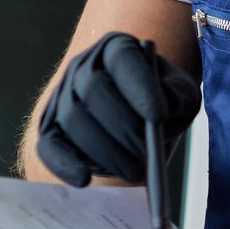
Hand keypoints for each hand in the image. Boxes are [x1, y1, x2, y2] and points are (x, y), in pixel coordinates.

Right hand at [35, 31, 198, 185]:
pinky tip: (85, 180)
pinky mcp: (50, 130)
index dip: (139, 86)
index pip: (123, 59)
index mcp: (118, 49)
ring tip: (137, 171)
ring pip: (73, 119)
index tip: (158, 116)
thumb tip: (165, 107)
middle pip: (92, 90)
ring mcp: (62, 97)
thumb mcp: (181, 94)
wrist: (135, 119)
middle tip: (147, 156)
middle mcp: (83, 67)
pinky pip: (49, 147)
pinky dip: (64, 164)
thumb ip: (178, 96)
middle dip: (122, 126)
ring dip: (106, 150)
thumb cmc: (163, 102)